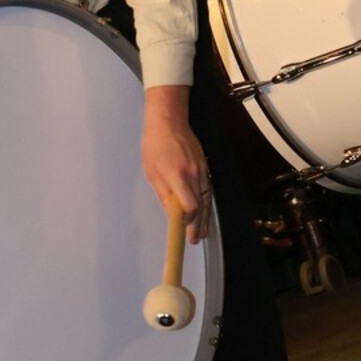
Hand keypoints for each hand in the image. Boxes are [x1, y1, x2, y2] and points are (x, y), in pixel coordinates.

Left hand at [140, 85, 211, 241]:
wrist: (169, 121)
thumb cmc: (155, 145)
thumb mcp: (152, 172)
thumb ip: (164, 195)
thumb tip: (171, 214)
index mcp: (178, 176)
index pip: (190, 206)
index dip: (188, 222)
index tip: (184, 232)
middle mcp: (193, 174)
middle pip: (201, 206)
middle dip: (198, 225)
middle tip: (195, 239)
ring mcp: (201, 170)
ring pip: (207, 199)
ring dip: (205, 217)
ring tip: (202, 232)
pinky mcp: (204, 166)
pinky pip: (207, 190)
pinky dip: (206, 203)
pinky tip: (204, 213)